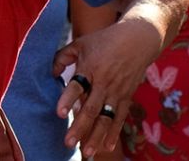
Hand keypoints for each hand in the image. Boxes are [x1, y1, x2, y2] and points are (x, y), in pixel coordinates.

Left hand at [52, 19, 158, 155]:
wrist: (138, 39)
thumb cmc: (104, 40)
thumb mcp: (81, 43)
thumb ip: (63, 57)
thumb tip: (50, 73)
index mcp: (90, 67)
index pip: (77, 86)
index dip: (68, 100)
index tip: (59, 113)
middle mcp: (104, 82)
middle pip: (91, 108)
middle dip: (80, 127)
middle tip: (68, 142)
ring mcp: (117, 91)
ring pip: (106, 118)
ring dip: (96, 136)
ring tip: (87, 152)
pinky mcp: (126, 97)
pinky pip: (120, 118)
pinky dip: (114, 133)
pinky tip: (106, 147)